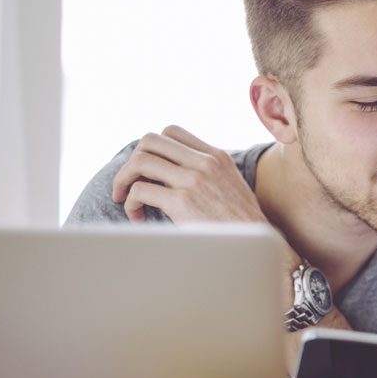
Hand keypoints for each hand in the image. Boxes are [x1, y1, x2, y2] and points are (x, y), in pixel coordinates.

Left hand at [111, 126, 267, 223]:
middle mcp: (205, 162)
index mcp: (216, 156)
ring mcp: (193, 180)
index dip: (152, 148)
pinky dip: (131, 204)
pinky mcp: (181, 201)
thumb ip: (208, 172)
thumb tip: (176, 172)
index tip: (148, 170)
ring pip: (139, 161)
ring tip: (124, 198)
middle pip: (150, 140)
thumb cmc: (240, 223)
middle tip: (129, 182)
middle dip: (132, 160)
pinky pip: (139, 191)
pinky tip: (138, 217)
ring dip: (123, 179)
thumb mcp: (231, 185)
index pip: (171, 132)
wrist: (253, 246)